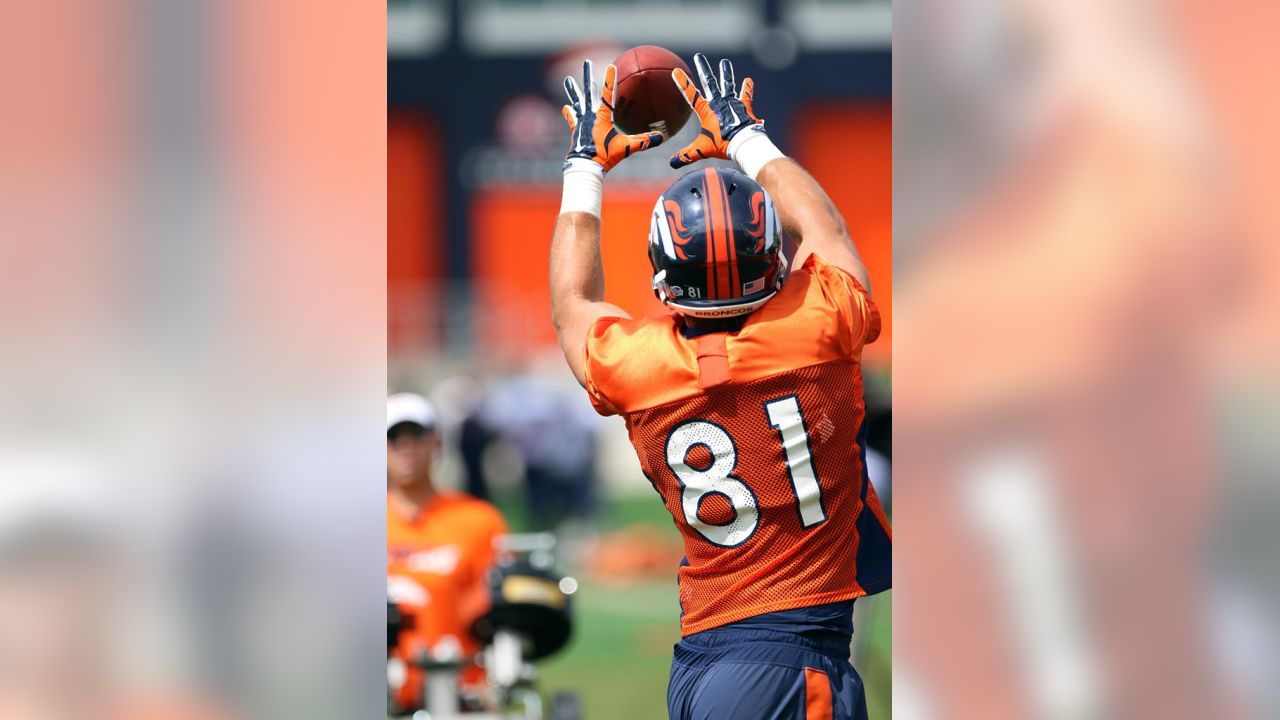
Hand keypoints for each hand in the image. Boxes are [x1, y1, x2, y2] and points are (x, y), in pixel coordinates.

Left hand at [561, 60, 663, 173]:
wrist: (585, 167)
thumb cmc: (606, 156)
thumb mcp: (626, 148)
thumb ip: (643, 141)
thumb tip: (661, 137)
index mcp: (602, 117)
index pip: (608, 95)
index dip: (611, 80)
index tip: (611, 66)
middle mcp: (589, 115)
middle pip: (589, 92)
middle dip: (589, 76)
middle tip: (586, 61)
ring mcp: (581, 121)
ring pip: (577, 101)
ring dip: (573, 90)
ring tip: (568, 79)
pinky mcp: (576, 129)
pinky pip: (572, 117)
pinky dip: (570, 112)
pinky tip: (566, 106)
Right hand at [669, 53, 764, 168]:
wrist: (744, 143)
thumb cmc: (722, 144)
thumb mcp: (701, 150)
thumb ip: (687, 155)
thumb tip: (672, 163)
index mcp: (706, 110)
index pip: (691, 94)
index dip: (683, 83)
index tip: (676, 71)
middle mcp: (718, 102)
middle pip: (709, 82)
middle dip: (703, 68)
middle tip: (699, 56)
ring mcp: (732, 102)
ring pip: (727, 84)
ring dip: (726, 73)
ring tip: (725, 63)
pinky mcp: (744, 106)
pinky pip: (746, 95)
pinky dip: (747, 88)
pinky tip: (749, 80)